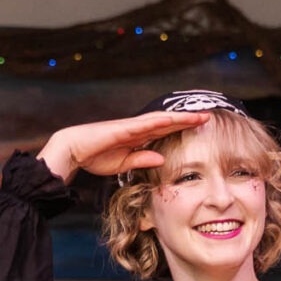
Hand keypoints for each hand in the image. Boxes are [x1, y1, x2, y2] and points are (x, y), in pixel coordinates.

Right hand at [36, 111, 209, 181]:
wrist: (72, 150)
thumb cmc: (94, 157)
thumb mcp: (123, 164)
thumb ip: (142, 160)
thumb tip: (162, 159)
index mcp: (137, 138)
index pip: (165, 132)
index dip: (182, 128)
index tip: (199, 127)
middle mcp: (137, 129)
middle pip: (168, 123)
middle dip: (188, 120)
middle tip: (208, 116)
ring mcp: (131, 127)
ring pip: (161, 120)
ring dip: (180, 118)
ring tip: (199, 116)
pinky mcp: (123, 128)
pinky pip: (145, 124)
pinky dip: (161, 121)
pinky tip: (174, 120)